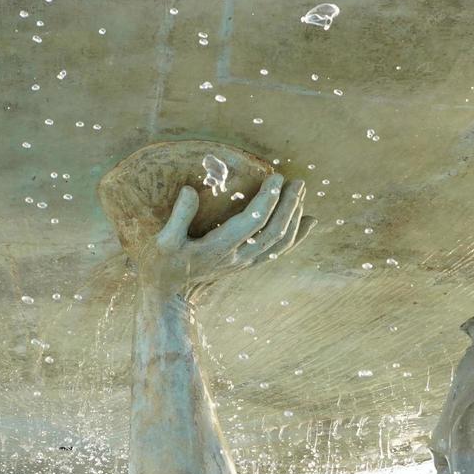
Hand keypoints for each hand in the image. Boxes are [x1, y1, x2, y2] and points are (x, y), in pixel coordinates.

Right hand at [140, 173, 313, 298]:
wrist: (171, 296)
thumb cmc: (164, 265)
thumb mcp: (163, 242)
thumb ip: (178, 217)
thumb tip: (189, 190)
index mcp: (219, 248)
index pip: (253, 222)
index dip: (268, 199)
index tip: (276, 176)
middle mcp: (238, 257)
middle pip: (274, 231)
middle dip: (289, 206)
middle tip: (298, 182)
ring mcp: (245, 262)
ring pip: (280, 242)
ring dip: (294, 218)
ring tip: (301, 194)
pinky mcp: (248, 264)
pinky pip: (279, 251)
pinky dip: (297, 236)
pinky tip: (309, 221)